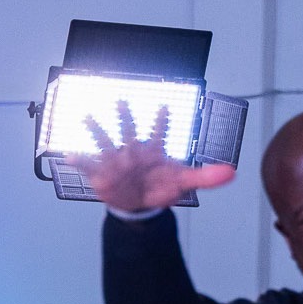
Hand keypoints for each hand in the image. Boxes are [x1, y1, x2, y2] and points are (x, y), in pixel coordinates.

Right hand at [83, 101, 237, 213]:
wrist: (139, 203)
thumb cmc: (159, 187)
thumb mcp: (183, 182)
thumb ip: (206, 177)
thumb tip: (232, 172)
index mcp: (153, 150)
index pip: (159, 133)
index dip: (162, 122)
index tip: (164, 107)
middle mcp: (133, 151)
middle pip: (129, 130)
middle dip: (126, 116)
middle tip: (122, 100)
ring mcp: (116, 161)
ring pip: (106, 142)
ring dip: (97, 130)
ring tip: (87, 118)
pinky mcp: (102, 174)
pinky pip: (89, 165)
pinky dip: (79, 159)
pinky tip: (70, 154)